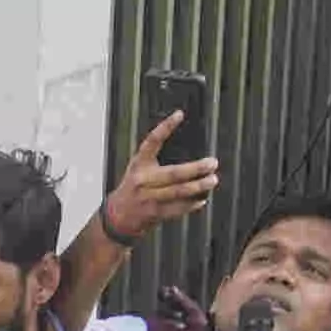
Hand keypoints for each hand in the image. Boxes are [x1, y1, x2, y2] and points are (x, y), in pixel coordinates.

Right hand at [95, 109, 220, 248]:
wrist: (118, 216)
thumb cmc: (134, 188)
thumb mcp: (139, 168)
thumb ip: (156, 160)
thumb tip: (187, 154)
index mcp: (139, 164)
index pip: (151, 141)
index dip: (164, 127)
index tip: (179, 114)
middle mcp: (143, 180)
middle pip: (172, 173)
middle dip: (194, 168)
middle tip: (212, 163)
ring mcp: (148, 198)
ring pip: (177, 192)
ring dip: (197, 186)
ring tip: (212, 180)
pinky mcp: (154, 213)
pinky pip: (176, 209)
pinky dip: (190, 205)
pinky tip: (202, 199)